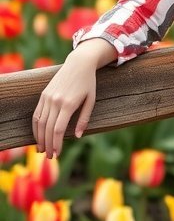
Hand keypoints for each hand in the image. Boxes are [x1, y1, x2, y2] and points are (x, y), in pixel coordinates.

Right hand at [32, 39, 114, 157]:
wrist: (78, 63)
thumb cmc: (88, 83)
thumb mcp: (91, 100)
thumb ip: (84, 119)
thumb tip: (77, 136)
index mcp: (68, 104)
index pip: (58, 129)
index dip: (56, 143)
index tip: (57, 154)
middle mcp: (55, 101)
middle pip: (48, 128)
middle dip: (47, 144)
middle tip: (49, 156)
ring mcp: (47, 97)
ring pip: (39, 122)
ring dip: (39, 138)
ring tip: (41, 149)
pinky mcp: (43, 94)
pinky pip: (37, 113)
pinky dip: (35, 126)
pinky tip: (38, 135)